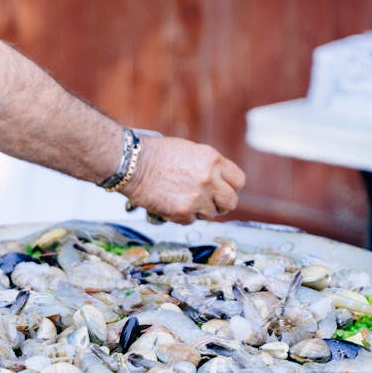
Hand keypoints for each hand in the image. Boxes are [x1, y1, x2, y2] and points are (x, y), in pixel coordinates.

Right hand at [121, 135, 245, 224]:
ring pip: (211, 214)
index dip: (231, 186)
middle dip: (221, 204)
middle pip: (231, 202)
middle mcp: (209, 180)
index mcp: (213, 160)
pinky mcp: (182, 212)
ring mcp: (197, 198)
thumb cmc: (157, 154)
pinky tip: (171, 203)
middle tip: (210, 202)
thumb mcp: (191, 151)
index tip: (223, 189)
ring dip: (200, 210)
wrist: (132, 164)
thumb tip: (218, 181)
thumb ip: (208, 166)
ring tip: (184, 199)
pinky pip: (191, 221)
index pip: (239, 181)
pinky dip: (183, 216)